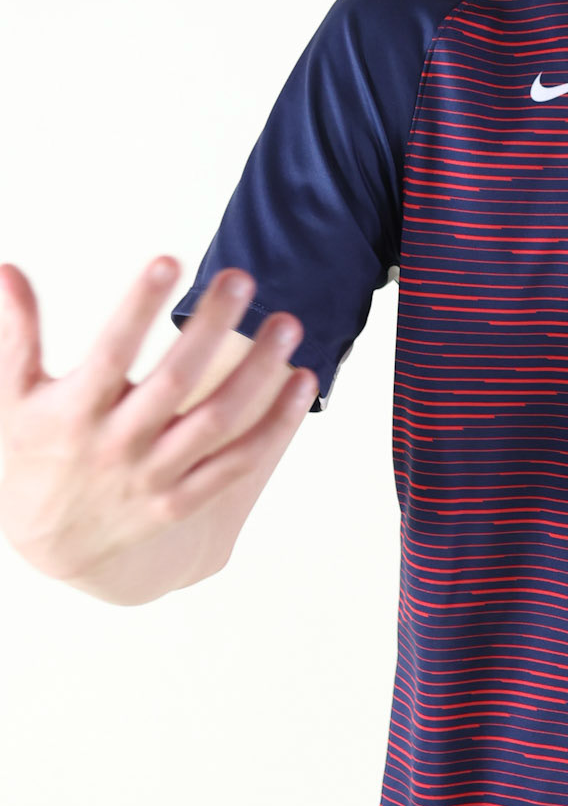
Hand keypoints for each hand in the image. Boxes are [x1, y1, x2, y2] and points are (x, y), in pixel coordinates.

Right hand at [0, 256, 316, 603]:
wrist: (52, 544)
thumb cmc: (32, 455)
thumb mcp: (11, 398)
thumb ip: (15, 336)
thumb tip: (7, 271)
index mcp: (75, 413)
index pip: (111, 352)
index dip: (137, 307)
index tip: (167, 260)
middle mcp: (118, 446)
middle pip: (175, 382)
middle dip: (211, 328)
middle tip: (242, 277)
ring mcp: (154, 477)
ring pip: (216, 422)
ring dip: (257, 373)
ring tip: (287, 324)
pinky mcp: (183, 501)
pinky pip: (237, 463)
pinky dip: (274, 427)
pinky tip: (300, 383)